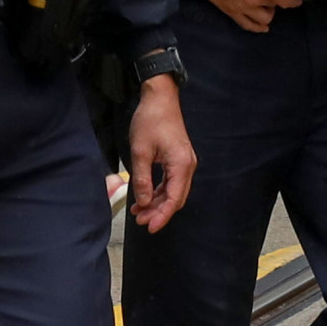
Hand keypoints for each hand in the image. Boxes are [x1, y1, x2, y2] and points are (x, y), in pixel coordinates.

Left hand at [124, 75, 196, 229]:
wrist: (160, 98)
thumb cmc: (150, 120)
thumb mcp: (140, 151)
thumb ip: (142, 180)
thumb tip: (143, 203)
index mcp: (181, 165)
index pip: (174, 199)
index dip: (162, 216)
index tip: (149, 227)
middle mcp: (187, 166)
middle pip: (176, 198)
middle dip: (159, 212)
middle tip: (140, 221)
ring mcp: (184, 162)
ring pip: (173, 191)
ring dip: (158, 203)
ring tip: (138, 212)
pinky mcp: (178, 159)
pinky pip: (171, 182)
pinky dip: (159, 192)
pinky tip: (145, 198)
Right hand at [189, 0, 302, 33]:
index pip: (286, 0)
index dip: (294, 1)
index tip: (297, 0)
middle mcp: (255, 1)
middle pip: (274, 9)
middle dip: (276, 2)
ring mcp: (242, 8)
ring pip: (263, 21)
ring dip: (267, 14)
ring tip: (265, 7)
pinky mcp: (230, 12)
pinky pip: (246, 25)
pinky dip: (257, 28)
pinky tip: (262, 27)